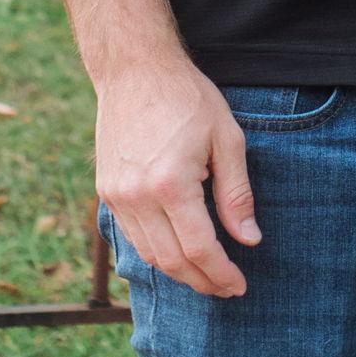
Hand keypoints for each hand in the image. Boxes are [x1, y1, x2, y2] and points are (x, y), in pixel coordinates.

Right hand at [94, 52, 260, 297]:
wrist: (135, 69)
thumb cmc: (187, 97)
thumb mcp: (226, 137)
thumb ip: (236, 193)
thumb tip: (249, 238)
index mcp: (170, 184)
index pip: (199, 249)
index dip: (221, 273)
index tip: (240, 285)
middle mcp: (138, 197)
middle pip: (171, 261)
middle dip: (202, 281)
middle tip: (226, 287)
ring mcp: (116, 196)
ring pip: (148, 255)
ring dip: (178, 272)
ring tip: (205, 275)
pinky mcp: (106, 191)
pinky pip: (132, 235)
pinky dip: (156, 251)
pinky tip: (177, 251)